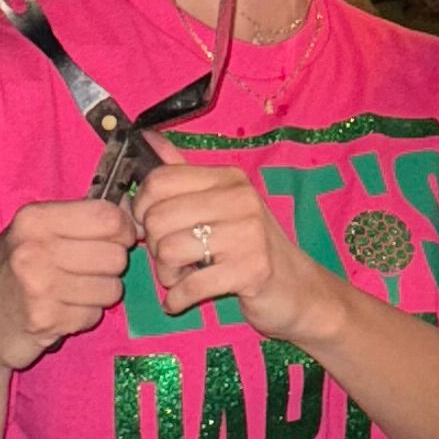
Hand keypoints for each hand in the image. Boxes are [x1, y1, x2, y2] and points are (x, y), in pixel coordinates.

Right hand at [0, 199, 128, 375]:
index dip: (123, 230)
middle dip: (109, 267)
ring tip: (69, 294)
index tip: (115, 240)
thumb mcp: (37, 233)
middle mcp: (34, 248)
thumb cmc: (13, 272)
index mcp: (34, 219)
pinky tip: (59, 312)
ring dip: (98, 295)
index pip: (107, 216)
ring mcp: (38, 285)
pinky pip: (93, 316)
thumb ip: (81, 220)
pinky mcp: (45, 320)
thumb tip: (135, 213)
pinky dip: (83, 317)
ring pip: (111, 288)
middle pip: (115, 255)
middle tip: (84, 273)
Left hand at [128, 160, 331, 347]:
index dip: (140, 207)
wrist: (298, 289)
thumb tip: (149, 137)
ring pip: (169, 251)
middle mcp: (240, 199)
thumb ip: (184, 173)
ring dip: (166, 275)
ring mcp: (249, 234)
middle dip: (153, 247)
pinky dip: (176, 299)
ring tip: (180, 279)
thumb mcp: (221, 204)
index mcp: (228, 178)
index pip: (160, 180)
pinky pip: (190, 286)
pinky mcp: (252, 270)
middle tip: (170, 259)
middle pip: (158, 218)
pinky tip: (179, 301)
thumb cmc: (250, 246)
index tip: (147, 225)